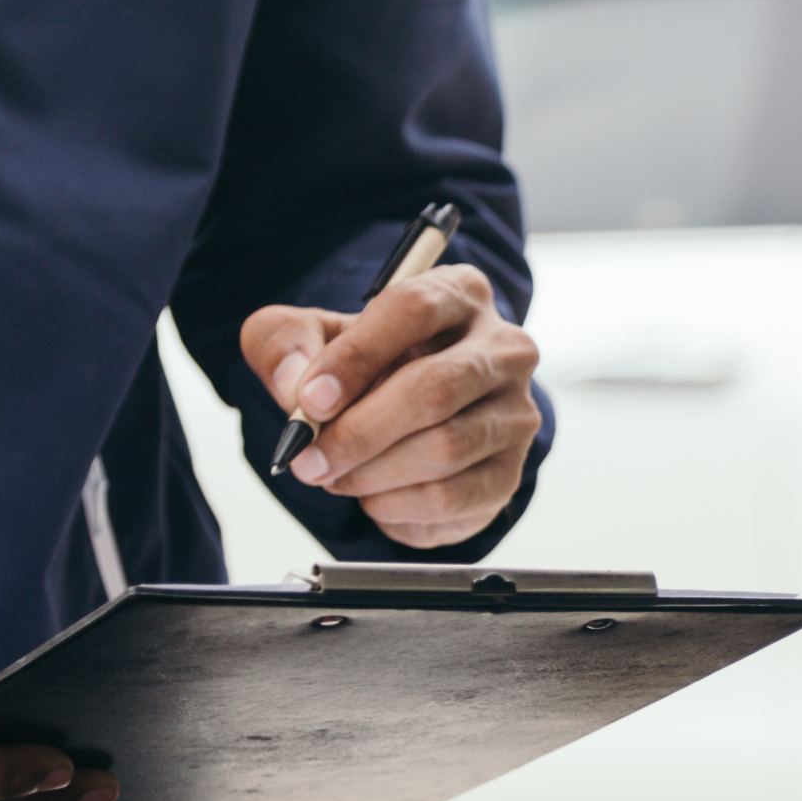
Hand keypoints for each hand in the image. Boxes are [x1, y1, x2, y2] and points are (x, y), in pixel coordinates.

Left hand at [243, 263, 541, 549]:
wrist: (404, 423)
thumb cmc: (362, 368)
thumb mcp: (309, 338)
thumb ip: (286, 343)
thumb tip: (297, 386)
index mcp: (458, 294)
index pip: (413, 310)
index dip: (356, 357)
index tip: (311, 400)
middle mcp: (503, 349)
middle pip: (436, 387)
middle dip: (360, 432)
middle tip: (309, 460)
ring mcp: (515, 413)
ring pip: (445, 448)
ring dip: (373, 474)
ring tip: (333, 477)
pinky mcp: (509, 473)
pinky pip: (452, 497)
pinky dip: (397, 506)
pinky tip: (370, 497)